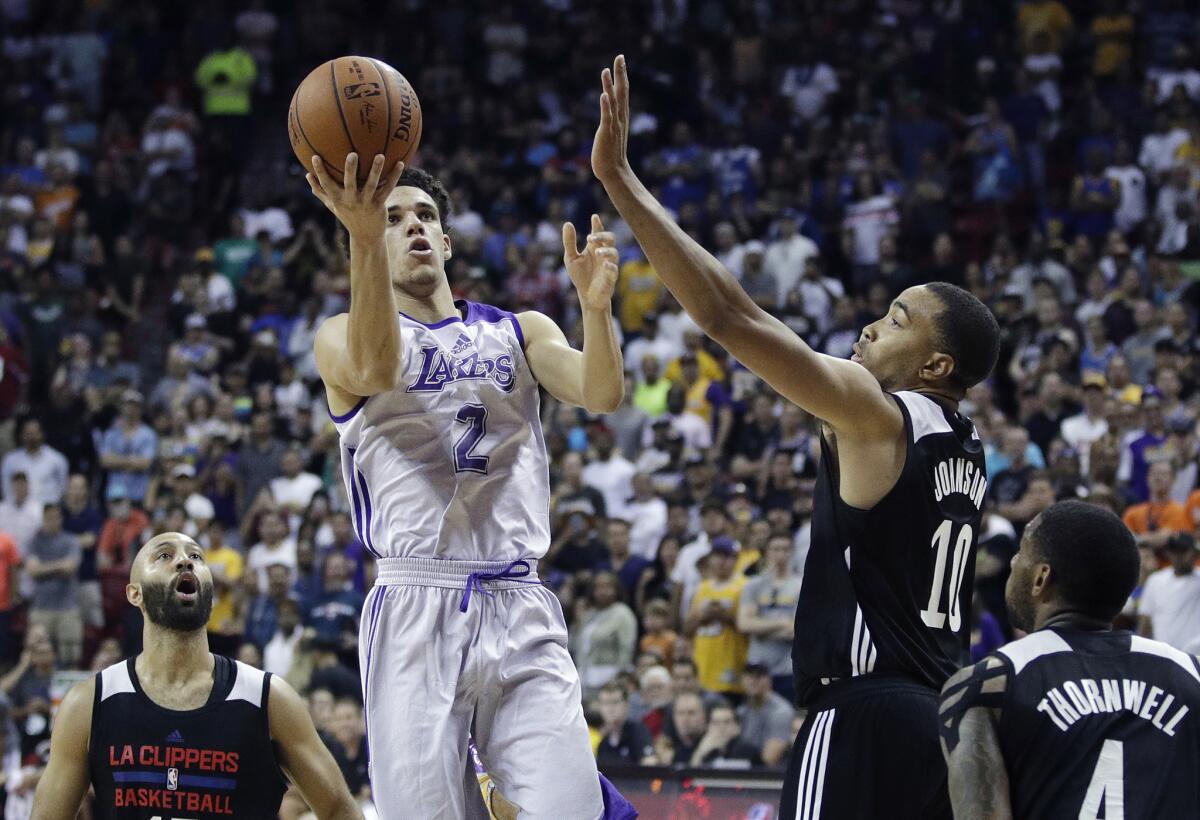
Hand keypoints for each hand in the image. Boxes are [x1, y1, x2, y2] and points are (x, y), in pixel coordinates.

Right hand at [305, 153, 404, 238]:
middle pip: (349, 183)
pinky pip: (387, 188)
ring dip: (376, 170)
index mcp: (338, 198)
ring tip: (380, 155)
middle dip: (350, 169)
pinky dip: (394, 176)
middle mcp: (351, 200)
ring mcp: (366, 202)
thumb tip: (307, 175)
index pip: (326, 184)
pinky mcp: (379, 204)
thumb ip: (320, 191)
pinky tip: (401, 163)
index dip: (320, 171)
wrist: (366, 236)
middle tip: (352, 154)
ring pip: (371, 184)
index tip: (315, 157)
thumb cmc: (347, 216)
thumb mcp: (332, 205)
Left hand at [563, 213, 618, 311]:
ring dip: (606, 251)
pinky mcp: (611, 278)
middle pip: (610, 239)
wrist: (587, 296)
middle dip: (602, 236)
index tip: (594, 217)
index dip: (597, 225)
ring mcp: (609, 265)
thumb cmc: (581, 276)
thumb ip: (569, 242)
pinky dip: (610, 267)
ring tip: (597, 252)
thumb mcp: (571, 258)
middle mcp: (604, 254)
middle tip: (590, 238)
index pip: (598, 232)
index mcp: (594, 247)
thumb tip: (567, 223)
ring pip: (614, 253)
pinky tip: (605, 265)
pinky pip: (614, 270)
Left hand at [592, 54, 631, 184]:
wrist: (614, 172)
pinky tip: (604, 94)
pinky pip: (607, 117)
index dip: (622, 75)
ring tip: (607, 69)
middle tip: (620, 57)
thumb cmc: (611, 154)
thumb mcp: (611, 132)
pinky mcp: (606, 133)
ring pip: (613, 101)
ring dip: (610, 86)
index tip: (620, 60)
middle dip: (620, 74)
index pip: (623, 92)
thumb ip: (611, 121)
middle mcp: (620, 118)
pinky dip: (606, 106)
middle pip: (622, 92)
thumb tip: (608, 113)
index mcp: (621, 116)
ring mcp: (614, 125)